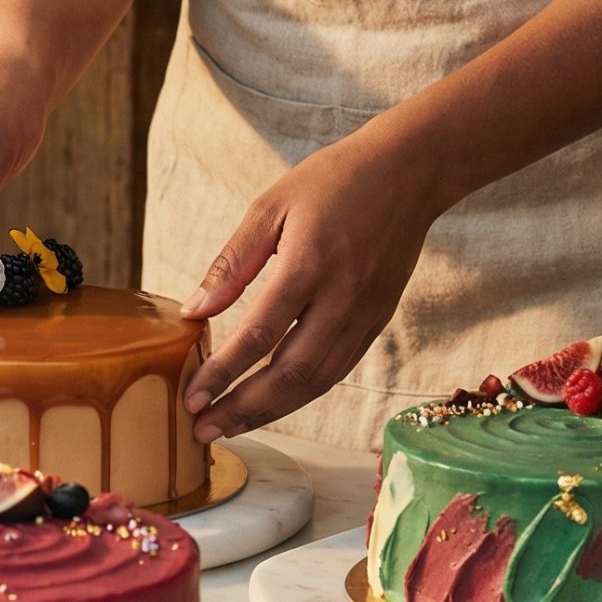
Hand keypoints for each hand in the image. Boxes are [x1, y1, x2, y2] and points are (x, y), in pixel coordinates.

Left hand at [179, 128, 445, 442]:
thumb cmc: (334, 180)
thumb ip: (233, 262)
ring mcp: (364, 314)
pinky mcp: (377, 320)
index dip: (223, 372)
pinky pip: (337, 370)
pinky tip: (271, 404)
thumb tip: (194, 310)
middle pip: (289, 373)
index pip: (260, 335)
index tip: (191, 397)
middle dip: (242, 408)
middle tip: (202, 430)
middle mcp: (341, 298)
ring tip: (229, 426)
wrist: (409, 172)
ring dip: (270, 412)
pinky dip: (301, 395)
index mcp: (309, 265)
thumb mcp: (272, 206)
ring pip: (315, 382)